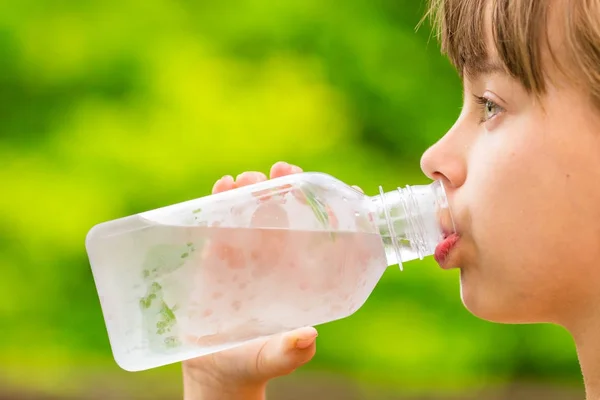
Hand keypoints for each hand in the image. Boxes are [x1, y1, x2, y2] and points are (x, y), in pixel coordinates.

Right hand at [182, 161, 316, 398]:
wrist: (216, 371)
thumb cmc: (254, 362)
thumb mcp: (274, 357)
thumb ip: (290, 351)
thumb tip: (307, 337)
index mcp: (297, 276)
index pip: (316, 236)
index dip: (327, 210)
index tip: (332, 188)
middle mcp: (273, 260)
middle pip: (283, 214)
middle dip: (285, 188)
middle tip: (284, 172)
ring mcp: (244, 256)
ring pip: (251, 212)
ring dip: (252, 189)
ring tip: (249, 179)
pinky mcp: (214, 258)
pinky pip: (218, 223)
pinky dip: (219, 202)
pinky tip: (222, 187)